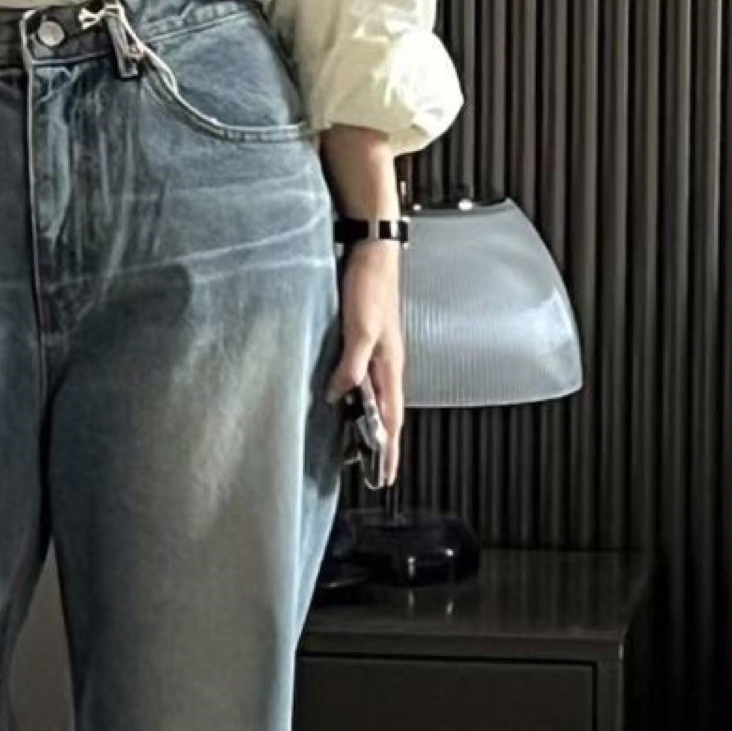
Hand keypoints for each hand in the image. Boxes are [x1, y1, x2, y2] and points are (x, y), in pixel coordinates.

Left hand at [324, 241, 404, 486]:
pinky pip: (362, 382)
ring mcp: (377, 355)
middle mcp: (386, 365)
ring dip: (369, 425)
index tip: (386, 477)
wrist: (371, 253)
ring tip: (357, 449)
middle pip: (386, 415)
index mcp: (391, 367)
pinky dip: (357, 400)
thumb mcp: (361, 331)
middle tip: (374, 473)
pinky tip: (345, 403)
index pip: (392, 420)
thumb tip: (339, 396)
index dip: (389, 451)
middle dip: (382, 446)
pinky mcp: (364, 343)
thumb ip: (351, 366)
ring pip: (375, 400)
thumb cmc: (369, 287)